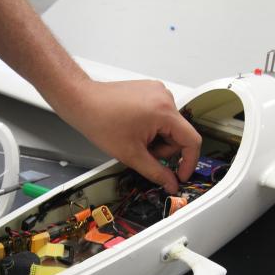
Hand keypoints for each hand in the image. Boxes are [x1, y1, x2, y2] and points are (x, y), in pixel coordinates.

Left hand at [58, 79, 201, 193]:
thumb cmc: (100, 121)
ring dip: (156, 139)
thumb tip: (171, 183)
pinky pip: (160, 115)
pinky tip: (133, 128)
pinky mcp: (150, 90)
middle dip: (163, 150)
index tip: (180, 175)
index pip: (192, 141)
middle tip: (142, 152)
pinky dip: (151, 127)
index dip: (189, 162)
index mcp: (164, 111)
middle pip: (178, 134)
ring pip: (169, 126)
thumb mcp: (131, 154)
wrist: (82, 101)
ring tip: (134, 138)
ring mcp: (158, 92)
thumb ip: (156, 172)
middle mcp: (165, 97)